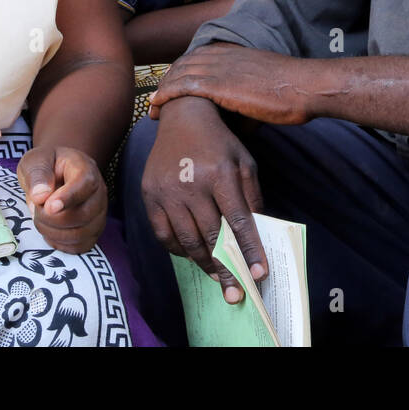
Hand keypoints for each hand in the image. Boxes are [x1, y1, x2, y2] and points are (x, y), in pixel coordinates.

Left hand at [17, 146, 106, 254]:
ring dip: (53, 233)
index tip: (48, 207)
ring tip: (40, 219)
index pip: (84, 185)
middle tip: (36, 209)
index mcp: (85, 169)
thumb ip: (37, 174)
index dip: (67, 198)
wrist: (58, 172)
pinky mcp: (94, 230)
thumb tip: (41, 196)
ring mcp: (99, 213)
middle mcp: (99, 191)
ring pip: (82, 234)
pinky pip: (81, 246)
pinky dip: (61, 243)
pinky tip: (50, 230)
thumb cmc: (47, 165)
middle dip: (52, 219)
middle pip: (83, 215)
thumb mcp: (36, 160)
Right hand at [141, 96, 267, 304]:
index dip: (249, 251)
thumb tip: (256, 236)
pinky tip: (193, 256)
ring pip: (186, 240)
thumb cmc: (219, 142)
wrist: (182, 116)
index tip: (259, 275)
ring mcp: (166, 190)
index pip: (239, 221)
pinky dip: (178, 250)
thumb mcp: (244, 162)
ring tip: (217, 278)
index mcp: (219, 173)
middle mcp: (190, 183)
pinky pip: (163, 233)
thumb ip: (252, 198)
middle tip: (236, 293)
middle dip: (226, 269)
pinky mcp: (149, 193)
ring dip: (204, 264)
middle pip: (211, 237)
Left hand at [149, 44, 317, 125]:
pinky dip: (167, 94)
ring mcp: (221, 68)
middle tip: (157, 100)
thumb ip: (246, 100)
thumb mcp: (265, 89)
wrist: (305, 86)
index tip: (172, 87)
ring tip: (153, 107)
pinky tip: (157, 105)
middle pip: (184, 64)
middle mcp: (224, 56)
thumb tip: (237, 126)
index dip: (182, 72)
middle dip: (168, 81)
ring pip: (180, 74)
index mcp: (235, 53)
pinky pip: (184, 86)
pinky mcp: (220, 84)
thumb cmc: (294, 92)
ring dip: (163, 90)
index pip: (198, 58)